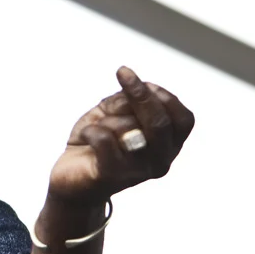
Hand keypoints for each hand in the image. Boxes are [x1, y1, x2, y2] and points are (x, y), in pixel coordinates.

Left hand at [49, 66, 194, 203]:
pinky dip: (91, 130)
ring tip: (96, 127)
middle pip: (160, 122)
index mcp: (169, 146)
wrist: (70, 180)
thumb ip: (128, 100)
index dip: (165, 95)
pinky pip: (105, 140)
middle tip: (123, 73)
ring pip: (129, 129)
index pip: (184, 120)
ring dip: (108, 118)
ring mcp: (137, 172)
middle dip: (141, 93)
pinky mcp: (111, 176)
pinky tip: (84, 137)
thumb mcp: (113, 113)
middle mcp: (160, 162)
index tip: (140, 79)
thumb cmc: (96, 142)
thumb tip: (138, 90)